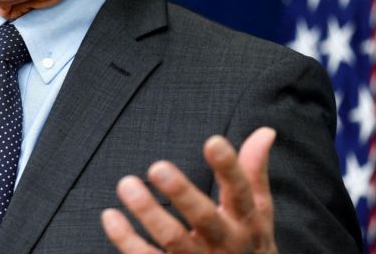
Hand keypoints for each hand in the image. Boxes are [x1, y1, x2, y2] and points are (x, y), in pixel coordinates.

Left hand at [101, 127, 276, 252]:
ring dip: (148, 212)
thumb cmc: (250, 246)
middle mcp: (225, 243)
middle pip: (205, 218)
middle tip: (158, 167)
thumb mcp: (258, 213)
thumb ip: (253, 173)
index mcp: (247, 223)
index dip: (228, 168)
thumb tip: (265, 131)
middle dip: (182, 194)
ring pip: (173, 239)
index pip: (240, 192)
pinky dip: (127, 239)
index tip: (213, 141)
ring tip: (126, 184)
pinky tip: (110, 216)